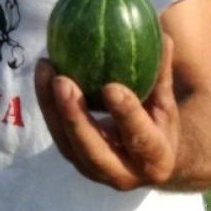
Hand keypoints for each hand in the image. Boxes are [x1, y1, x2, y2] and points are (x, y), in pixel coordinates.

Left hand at [34, 34, 178, 189]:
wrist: (148, 163)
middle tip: (63, 81)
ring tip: (45, 68)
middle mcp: (122, 174)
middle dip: (75, 117)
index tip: (111, 86)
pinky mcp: (74, 159)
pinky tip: (43, 71)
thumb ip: (162, 74)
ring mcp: (93, 171)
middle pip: (93, 150)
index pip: (140, 138)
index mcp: (155, 160)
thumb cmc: (160, 125)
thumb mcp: (166, 104)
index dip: (126, 114)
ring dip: (52, 106)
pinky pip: (56, 132)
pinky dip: (47, 103)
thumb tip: (164, 35)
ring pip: (66, 142)